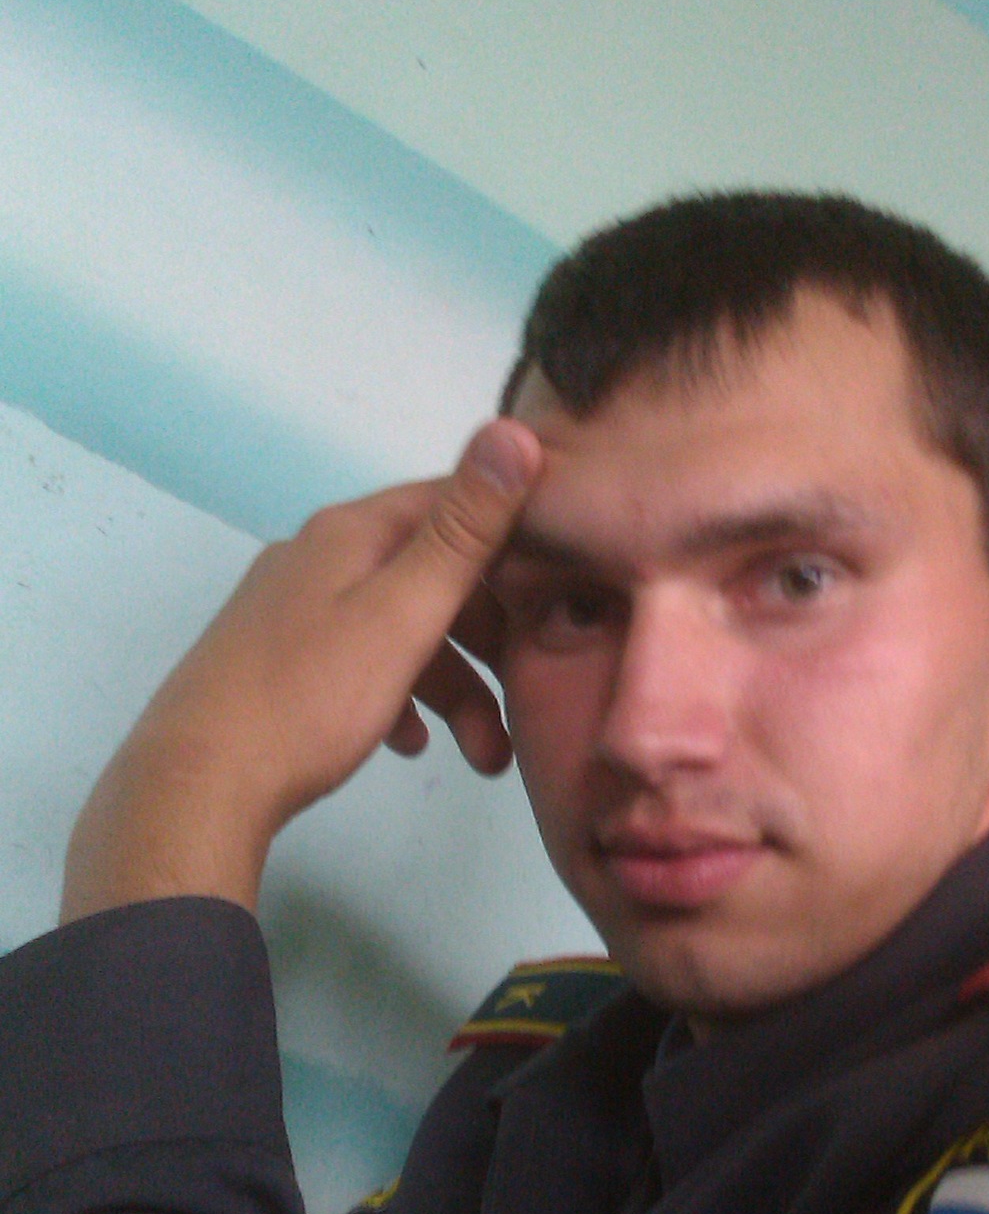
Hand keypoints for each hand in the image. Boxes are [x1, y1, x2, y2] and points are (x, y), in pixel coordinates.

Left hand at [60, 419, 541, 921]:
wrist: (198, 783)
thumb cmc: (310, 697)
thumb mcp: (402, 614)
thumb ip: (462, 531)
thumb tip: (513, 430)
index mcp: (350, 533)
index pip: (449, 503)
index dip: (513, 533)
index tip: (565, 580)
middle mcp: (318, 557)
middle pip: (427, 577)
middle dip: (488, 639)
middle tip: (530, 696)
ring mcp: (292, 612)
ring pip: (397, 632)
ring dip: (451, 687)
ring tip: (485, 756)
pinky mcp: (277, 665)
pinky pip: (359, 666)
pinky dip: (398, 698)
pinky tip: (411, 743)